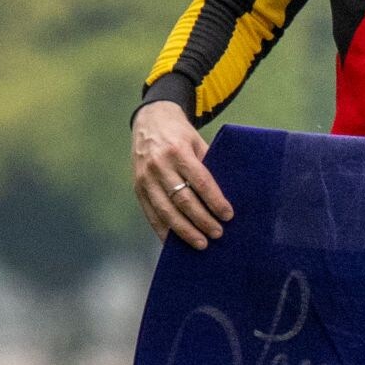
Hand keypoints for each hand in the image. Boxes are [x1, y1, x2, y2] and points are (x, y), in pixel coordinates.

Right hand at [131, 101, 233, 248]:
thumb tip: (225, 195)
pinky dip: (162, 230)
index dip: (214, 201)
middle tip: (218, 234)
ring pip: (165, 211)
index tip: (228, 215)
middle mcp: (159, 166)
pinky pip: (150, 214)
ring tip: (201, 243)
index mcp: (178, 152)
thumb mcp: (198, 141)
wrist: (150, 121)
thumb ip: (208, 165)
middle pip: (183, 199)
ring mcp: (145, 178)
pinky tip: (174, 243)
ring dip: (184, 230)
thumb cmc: (181, 134)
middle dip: (201, 220)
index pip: (200, 181)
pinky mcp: (137, 188)